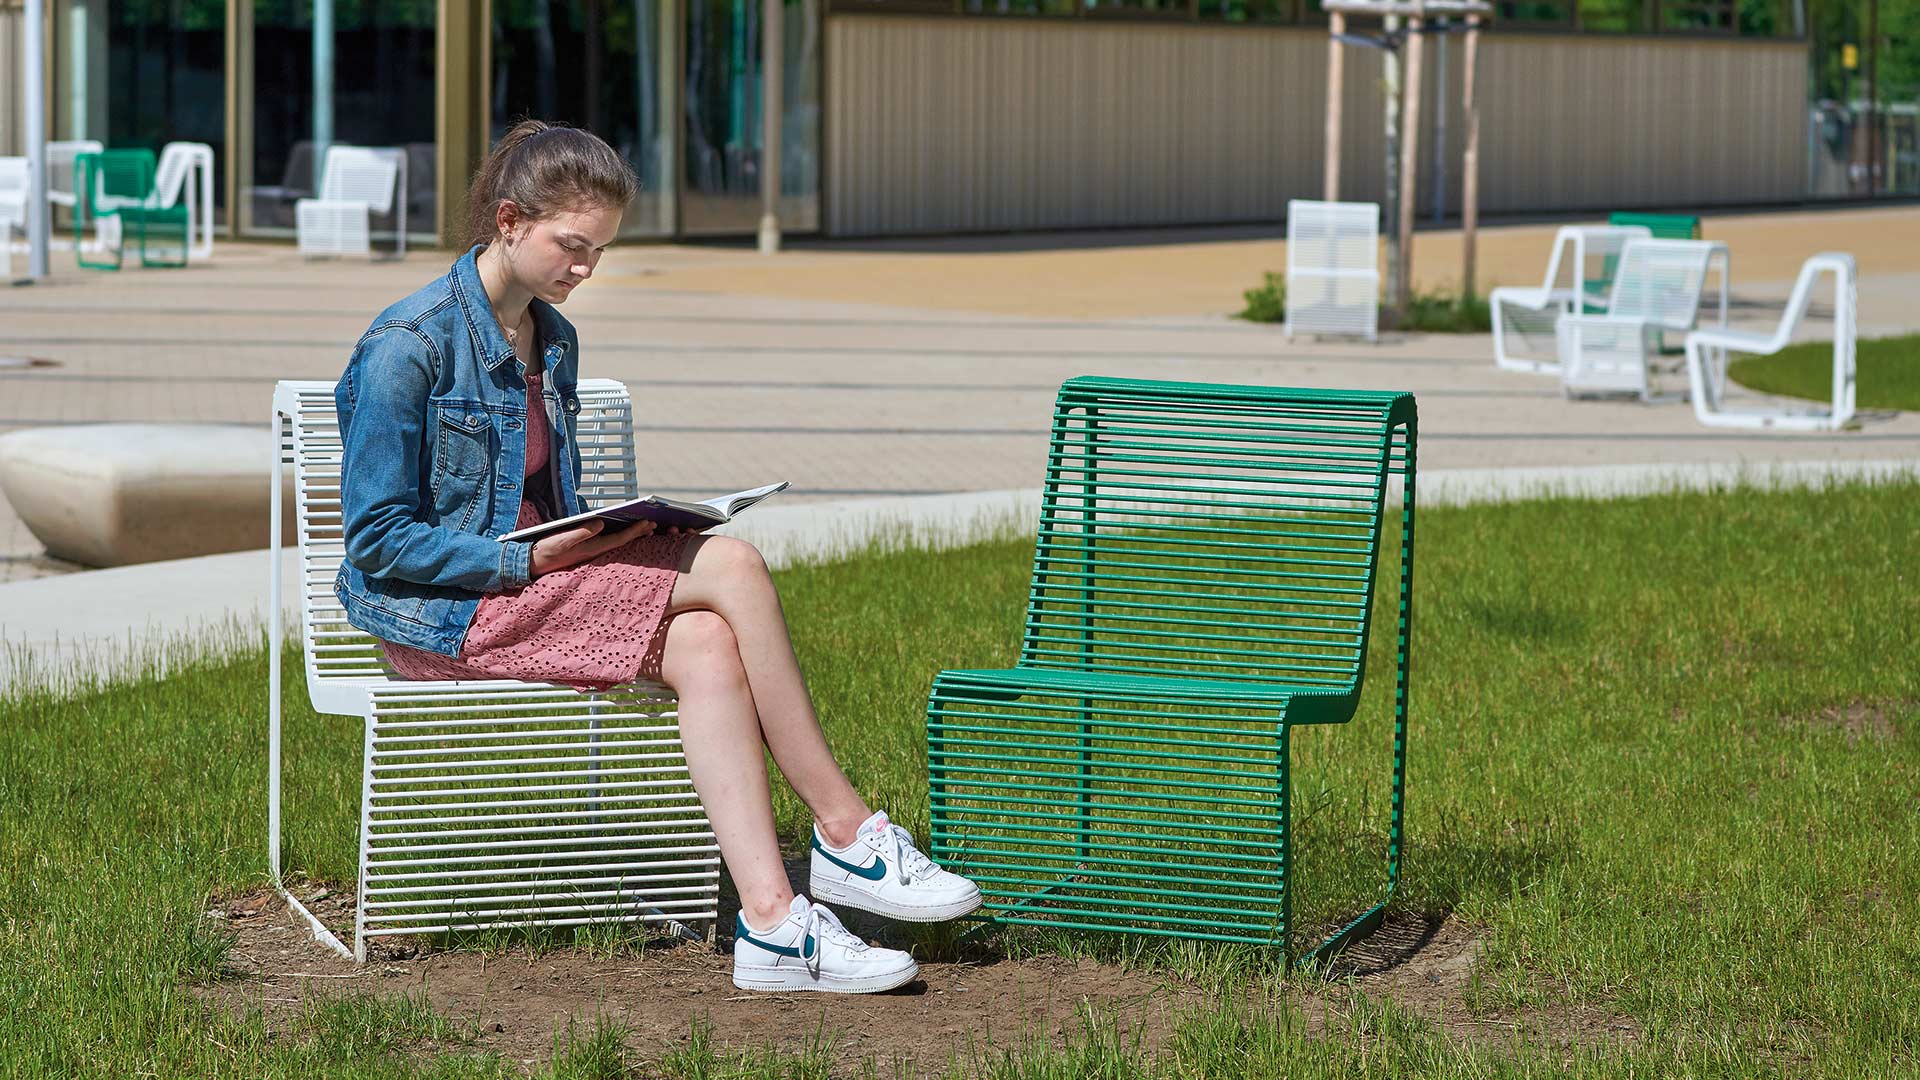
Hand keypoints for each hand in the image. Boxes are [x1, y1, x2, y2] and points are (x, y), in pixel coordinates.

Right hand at [528, 519, 655, 576]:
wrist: (534, 563)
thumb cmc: (547, 551)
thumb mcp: (562, 540)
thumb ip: (581, 532)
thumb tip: (601, 523)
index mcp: (592, 548)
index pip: (619, 539)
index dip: (635, 531)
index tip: (648, 523)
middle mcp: (596, 551)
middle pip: (622, 542)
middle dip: (639, 533)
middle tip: (655, 524)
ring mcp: (592, 552)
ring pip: (617, 543)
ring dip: (632, 535)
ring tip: (646, 528)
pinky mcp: (587, 551)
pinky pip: (609, 543)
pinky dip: (620, 536)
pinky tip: (625, 532)